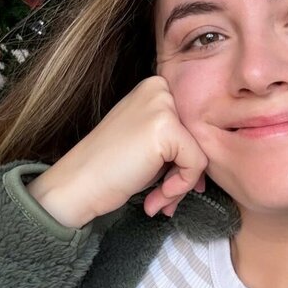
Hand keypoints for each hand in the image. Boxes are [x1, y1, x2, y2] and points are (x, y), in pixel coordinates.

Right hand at [26, 76, 207, 226]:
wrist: (77, 185)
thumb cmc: (110, 169)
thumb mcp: (148, 143)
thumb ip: (178, 142)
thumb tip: (210, 160)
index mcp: (155, 87)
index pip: (193, 126)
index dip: (184, 160)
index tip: (167, 183)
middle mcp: (159, 88)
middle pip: (199, 138)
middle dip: (185, 175)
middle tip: (164, 199)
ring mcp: (162, 105)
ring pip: (201, 152)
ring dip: (182, 186)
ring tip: (157, 200)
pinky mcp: (165, 127)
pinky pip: (196, 164)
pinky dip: (180, 187)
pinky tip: (156, 197)